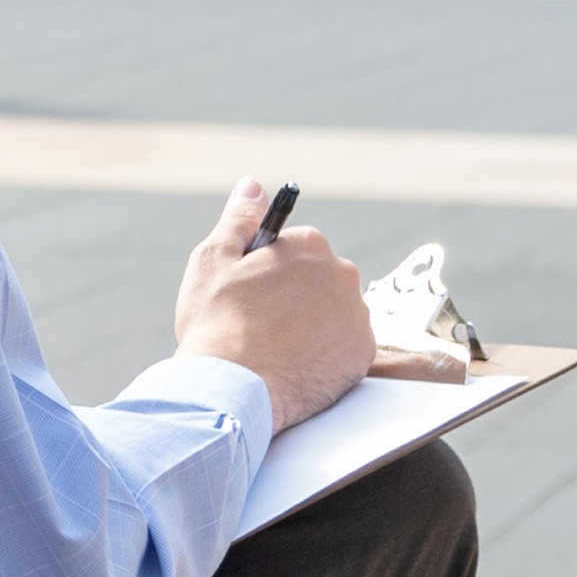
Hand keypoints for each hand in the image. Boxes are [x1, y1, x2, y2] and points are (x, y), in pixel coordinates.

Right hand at [172, 178, 379, 432]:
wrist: (232, 390)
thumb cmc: (216, 324)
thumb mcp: (213, 260)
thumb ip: (240, 218)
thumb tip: (253, 185)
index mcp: (311, 245)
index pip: (296, 246)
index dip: (268, 270)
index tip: (251, 292)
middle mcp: (344, 275)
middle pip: (319, 278)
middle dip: (295, 294)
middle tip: (259, 323)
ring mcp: (357, 318)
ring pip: (333, 312)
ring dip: (312, 323)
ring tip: (275, 348)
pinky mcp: (362, 357)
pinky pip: (344, 346)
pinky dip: (325, 354)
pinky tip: (294, 364)